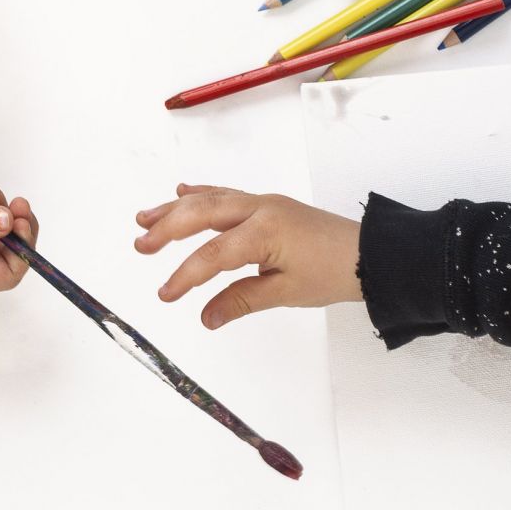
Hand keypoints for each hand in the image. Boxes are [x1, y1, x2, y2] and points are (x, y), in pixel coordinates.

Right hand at [133, 185, 360, 327]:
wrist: (369, 254)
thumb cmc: (334, 272)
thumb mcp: (286, 292)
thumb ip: (241, 300)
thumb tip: (206, 317)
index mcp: (265, 231)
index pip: (213, 253)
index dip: (186, 275)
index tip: (166, 294)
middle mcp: (260, 209)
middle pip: (203, 214)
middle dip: (168, 228)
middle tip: (141, 245)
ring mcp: (263, 203)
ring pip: (211, 200)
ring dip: (176, 209)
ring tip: (145, 218)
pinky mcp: (267, 205)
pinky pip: (227, 195)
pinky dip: (202, 194)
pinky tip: (182, 192)